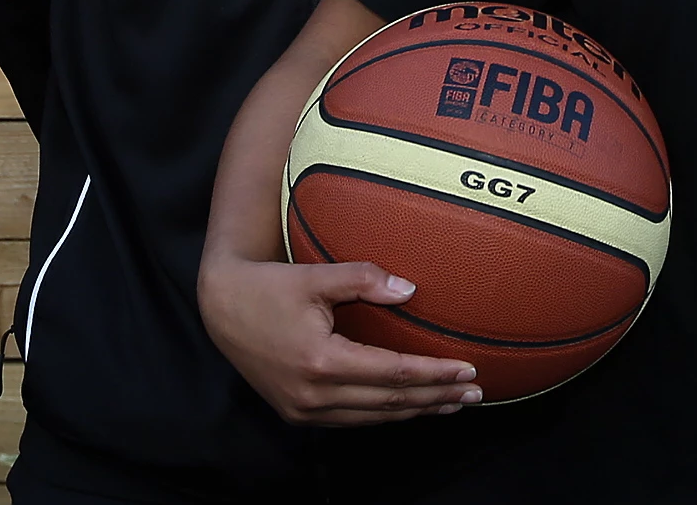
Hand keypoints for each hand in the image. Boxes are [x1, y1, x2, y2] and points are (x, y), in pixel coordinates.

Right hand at [198, 249, 483, 425]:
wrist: (221, 309)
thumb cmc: (270, 287)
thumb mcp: (317, 276)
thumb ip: (364, 279)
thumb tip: (410, 289)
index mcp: (322, 360)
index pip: (394, 373)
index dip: (434, 374)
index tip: (468, 370)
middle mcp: (314, 394)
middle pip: (390, 401)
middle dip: (436, 398)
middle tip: (475, 392)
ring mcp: (304, 410)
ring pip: (373, 417)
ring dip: (417, 411)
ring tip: (452, 403)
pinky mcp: (297, 414)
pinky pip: (352, 420)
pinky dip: (386, 414)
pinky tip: (410, 406)